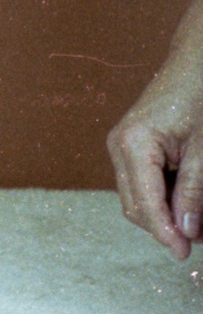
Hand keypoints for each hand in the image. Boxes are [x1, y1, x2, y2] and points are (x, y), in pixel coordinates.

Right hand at [107, 0, 202, 259]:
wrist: (196, 59)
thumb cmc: (201, 93)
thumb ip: (194, 190)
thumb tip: (189, 231)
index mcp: (133, 144)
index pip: (144, 204)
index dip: (164, 233)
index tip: (183, 254)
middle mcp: (118, 147)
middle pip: (134, 206)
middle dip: (162, 227)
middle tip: (195, 242)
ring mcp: (120, 146)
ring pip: (136, 198)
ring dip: (162, 214)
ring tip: (194, 222)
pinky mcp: (129, 146)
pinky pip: (140, 183)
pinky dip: (161, 197)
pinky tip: (183, 200)